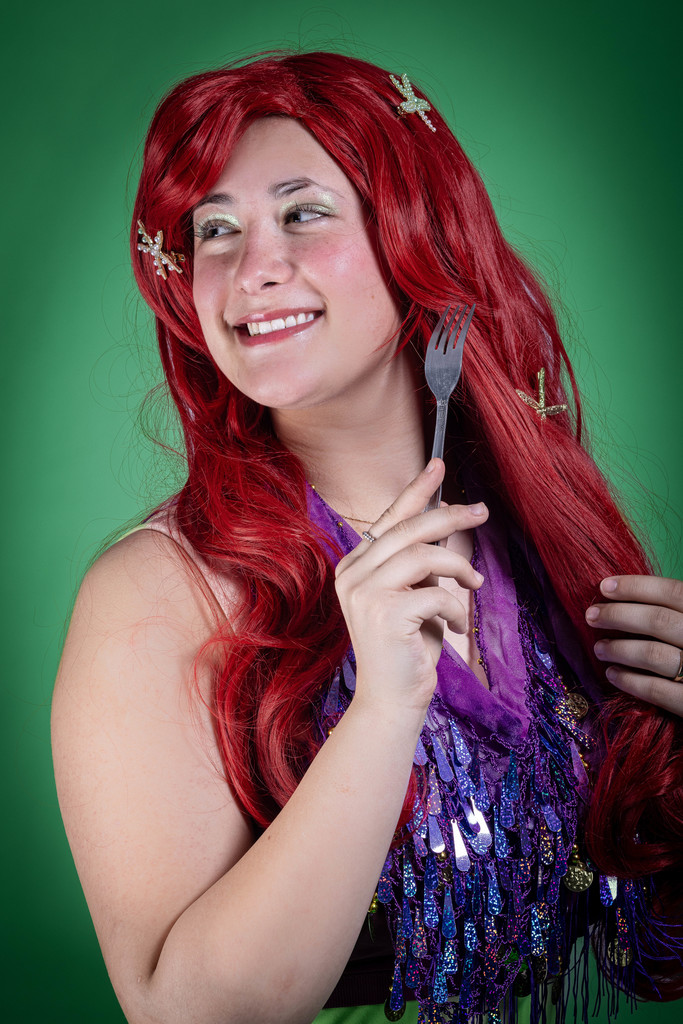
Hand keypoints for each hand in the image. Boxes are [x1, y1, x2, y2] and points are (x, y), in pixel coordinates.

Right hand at [334, 459, 487, 712]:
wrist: (391, 699)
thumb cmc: (407, 647)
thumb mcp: (415, 594)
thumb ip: (422, 561)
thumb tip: (449, 520)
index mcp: (354, 566)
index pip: (389, 518)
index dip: (416, 490)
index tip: (438, 464)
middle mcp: (351, 574)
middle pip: (409, 529)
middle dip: (450, 516)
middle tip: (482, 512)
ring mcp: (363, 593)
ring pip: (423, 555)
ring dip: (458, 566)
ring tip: (474, 582)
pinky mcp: (384, 614)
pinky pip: (435, 592)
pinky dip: (454, 606)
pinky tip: (455, 623)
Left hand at [586, 575, 682, 715]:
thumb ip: (679, 614)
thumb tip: (631, 598)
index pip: (674, 592)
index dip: (637, 587)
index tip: (604, 587)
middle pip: (659, 621)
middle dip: (619, 615)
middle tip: (591, 616)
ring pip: (655, 654)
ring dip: (620, 649)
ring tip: (599, 648)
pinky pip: (659, 691)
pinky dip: (631, 682)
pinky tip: (613, 675)